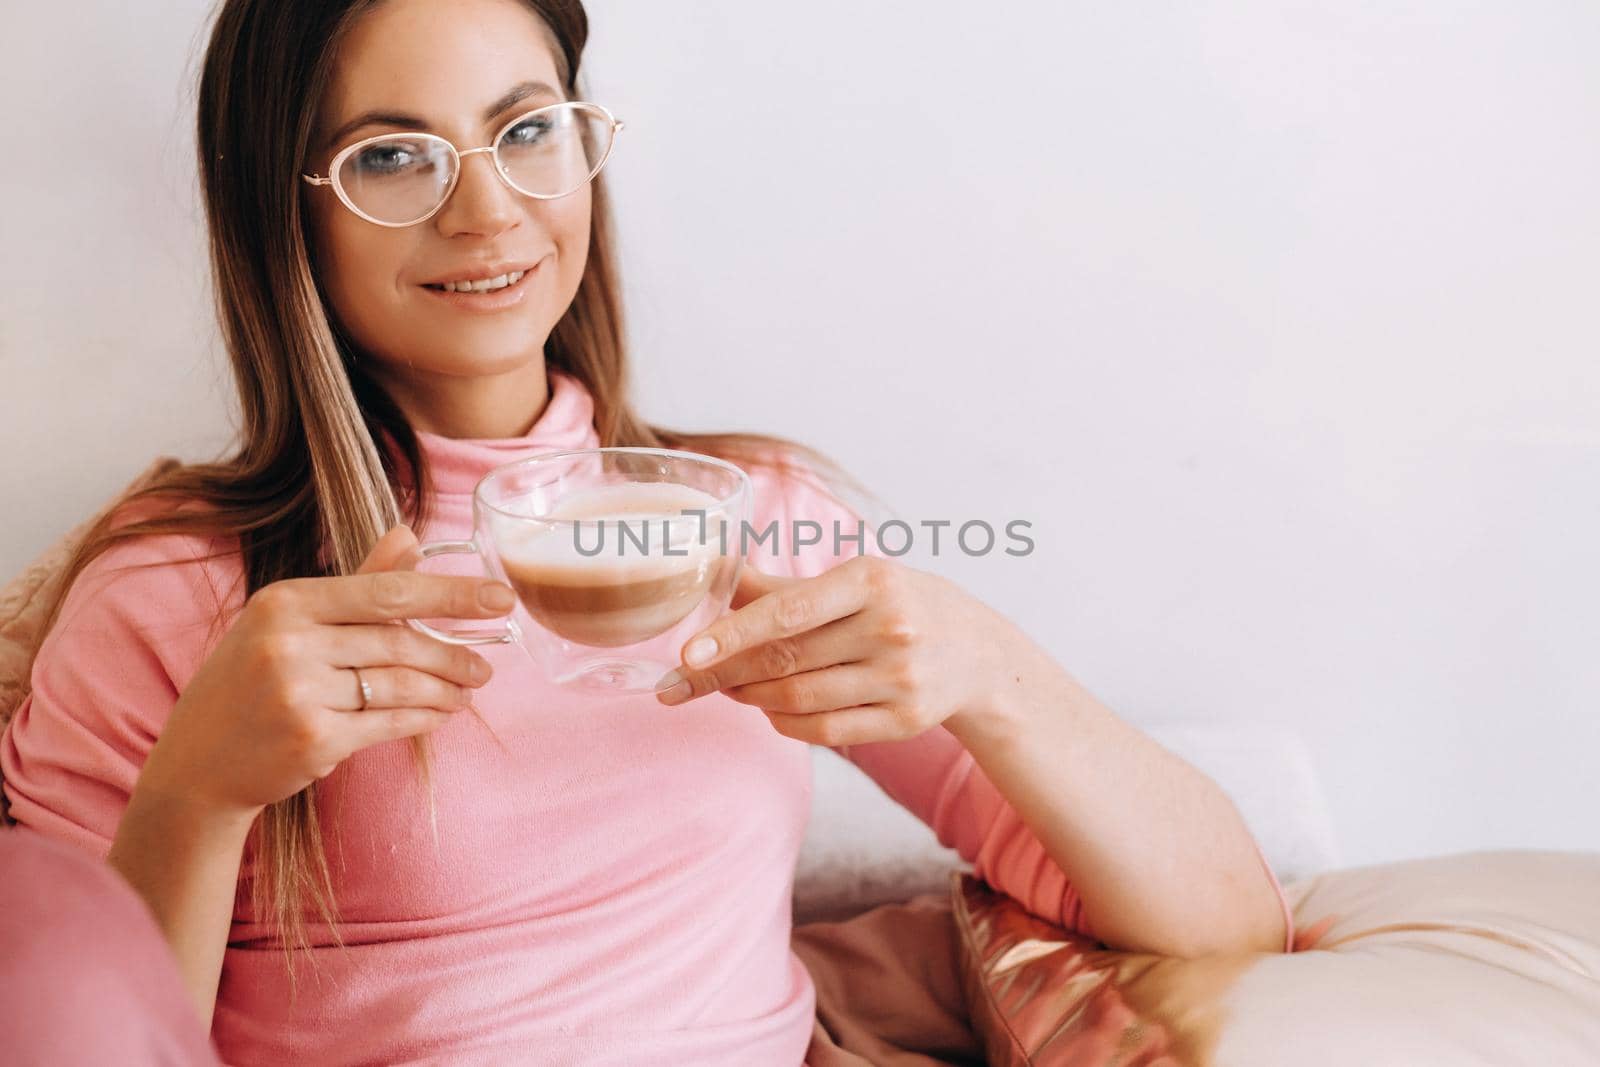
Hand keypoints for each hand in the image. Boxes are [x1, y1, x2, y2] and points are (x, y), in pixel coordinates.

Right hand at [137, 526, 515, 816]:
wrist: (198, 764)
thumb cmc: (250, 682)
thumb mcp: (289, 622)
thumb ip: (357, 582)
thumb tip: (409, 536)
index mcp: (285, 602)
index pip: (388, 591)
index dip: (452, 594)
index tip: (502, 598)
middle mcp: (288, 643)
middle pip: (400, 642)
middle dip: (454, 654)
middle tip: (486, 664)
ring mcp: (299, 693)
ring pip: (400, 685)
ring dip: (445, 689)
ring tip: (467, 691)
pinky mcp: (313, 740)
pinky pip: (389, 723)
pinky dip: (423, 718)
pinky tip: (441, 714)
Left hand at [653, 555, 1013, 745]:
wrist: (979, 653)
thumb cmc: (901, 605)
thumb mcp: (856, 580)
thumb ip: (784, 587)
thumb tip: (716, 574)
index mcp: (872, 581)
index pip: (789, 611)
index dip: (733, 633)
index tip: (686, 652)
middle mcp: (890, 629)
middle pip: (786, 660)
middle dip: (724, 672)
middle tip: (681, 679)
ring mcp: (900, 679)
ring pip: (799, 698)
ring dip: (750, 697)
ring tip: (726, 687)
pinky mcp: (904, 720)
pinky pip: (825, 730)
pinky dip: (784, 723)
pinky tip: (767, 710)